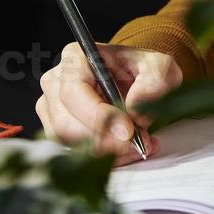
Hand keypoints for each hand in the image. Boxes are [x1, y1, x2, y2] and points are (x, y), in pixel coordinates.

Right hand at [36, 43, 178, 162]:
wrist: (142, 80)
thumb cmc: (144, 69)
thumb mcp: (160, 67)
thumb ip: (153, 83)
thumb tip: (134, 109)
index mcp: (76, 57)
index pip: (74, 92)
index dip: (99, 116)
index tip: (128, 130)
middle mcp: (57, 81)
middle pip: (65, 122)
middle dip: (103, 139)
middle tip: (136, 142)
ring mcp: (52, 106)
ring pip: (67, 140)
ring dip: (104, 150)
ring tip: (136, 145)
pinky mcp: (56, 129)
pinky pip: (70, 150)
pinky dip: (100, 156)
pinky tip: (125, 150)